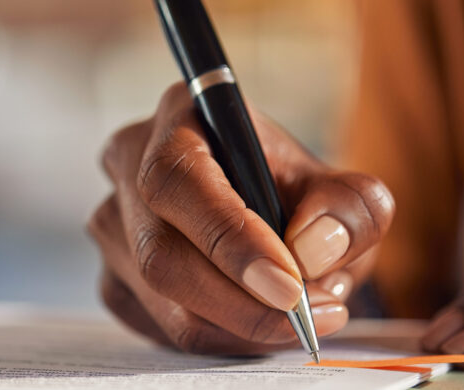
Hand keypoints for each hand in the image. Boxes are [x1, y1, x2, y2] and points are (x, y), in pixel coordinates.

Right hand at [87, 82, 394, 354]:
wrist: (273, 219)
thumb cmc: (298, 198)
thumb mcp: (343, 192)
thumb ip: (349, 209)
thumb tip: (310, 250)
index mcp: (178, 118)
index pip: (179, 179)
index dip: (229, 238)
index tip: (289, 286)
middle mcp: (130, 166)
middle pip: (160, 252)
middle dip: (239, 302)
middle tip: (305, 318)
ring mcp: (114, 224)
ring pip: (160, 298)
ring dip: (236, 325)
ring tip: (294, 317)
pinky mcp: (115, 275)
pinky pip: (159, 326)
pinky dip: (217, 337)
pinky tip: (254, 321)